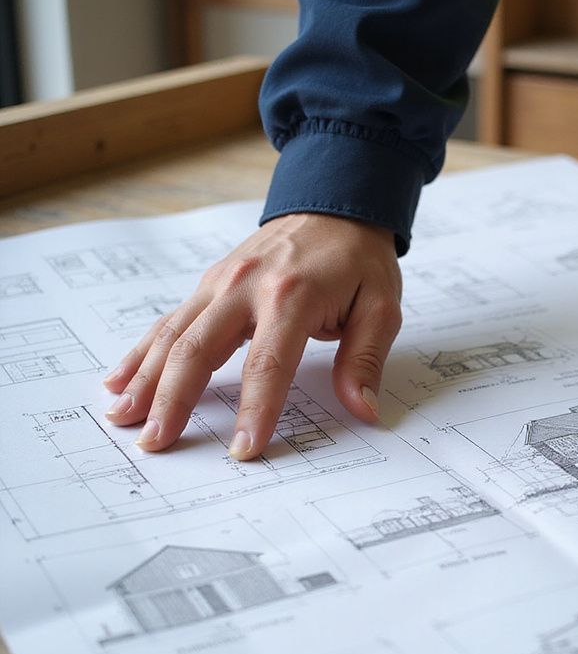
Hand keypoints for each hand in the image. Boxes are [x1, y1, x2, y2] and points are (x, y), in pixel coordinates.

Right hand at [102, 213, 401, 458]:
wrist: (334, 203)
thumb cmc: (359, 258)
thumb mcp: (381, 305)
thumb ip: (366, 359)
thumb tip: (363, 409)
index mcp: (292, 296)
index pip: (268, 365)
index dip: (254, 411)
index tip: (242, 450)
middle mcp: (245, 287)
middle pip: (198, 350)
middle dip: (173, 401)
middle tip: (155, 443)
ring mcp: (220, 283)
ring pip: (173, 336)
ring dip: (145, 379)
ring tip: (122, 418)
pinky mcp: (210, 284)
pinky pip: (170, 321)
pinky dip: (143, 351)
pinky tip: (120, 380)